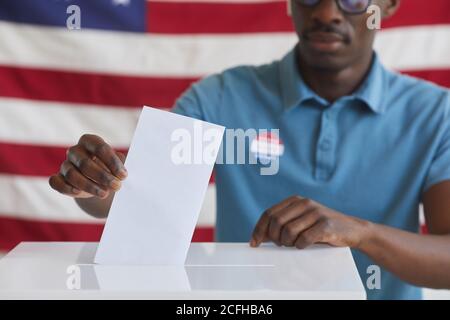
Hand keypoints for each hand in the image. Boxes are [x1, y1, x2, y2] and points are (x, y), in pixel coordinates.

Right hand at [49, 134, 126, 198]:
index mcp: (90, 142)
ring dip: (89, 186)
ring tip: (104, 194)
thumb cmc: (109, 169)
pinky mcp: (58, 178)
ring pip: (72, 174)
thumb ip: (119, 164)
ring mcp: (65, 164)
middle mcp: (75, 151)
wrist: (98, 183)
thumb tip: (120, 169)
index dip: (112, 162)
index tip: (123, 176)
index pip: (100, 148)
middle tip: (116, 186)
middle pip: (85, 163)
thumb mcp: (117, 165)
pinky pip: (56, 182)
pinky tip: (78, 193)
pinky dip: (66, 188)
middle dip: (102, 176)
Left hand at [250, 195, 370, 248]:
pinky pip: (303, 239)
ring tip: (294, 244)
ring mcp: (316, 213)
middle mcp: (304, 203)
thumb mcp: (301, 221)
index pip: (269, 213)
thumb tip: (260, 236)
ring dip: (287, 243)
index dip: (259, 229)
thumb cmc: (322, 227)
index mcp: (295, 200)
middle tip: (280, 245)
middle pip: (276, 222)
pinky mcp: (326, 225)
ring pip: (288, 232)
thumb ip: (282, 224)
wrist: (352, 229)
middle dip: (273, 238)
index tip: (254, 243)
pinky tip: (304, 245)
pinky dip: (300, 246)